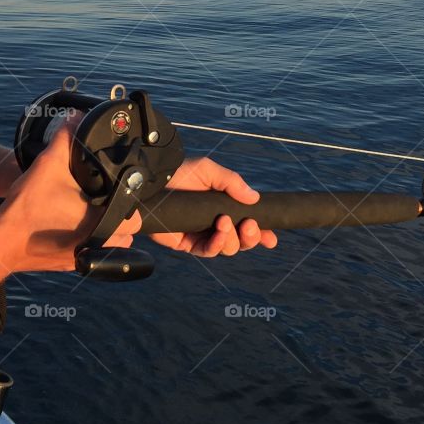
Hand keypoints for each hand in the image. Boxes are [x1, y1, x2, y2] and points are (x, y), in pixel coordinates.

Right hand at [0, 118, 140, 273]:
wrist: (2, 241)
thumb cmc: (27, 208)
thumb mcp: (49, 164)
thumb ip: (66, 138)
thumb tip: (74, 118)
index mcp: (103, 222)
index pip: (136, 216)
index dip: (130, 200)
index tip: (115, 190)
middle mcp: (100, 244)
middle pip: (127, 231)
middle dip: (119, 215)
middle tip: (101, 198)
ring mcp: (86, 259)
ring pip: (111, 245)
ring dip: (106, 230)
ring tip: (88, 212)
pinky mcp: (72, 265)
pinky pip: (92, 253)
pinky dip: (87, 241)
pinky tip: (70, 226)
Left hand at [148, 156, 277, 257]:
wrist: (151, 184)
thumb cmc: (178, 174)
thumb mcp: (208, 171)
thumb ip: (231, 182)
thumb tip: (254, 197)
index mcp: (223, 206)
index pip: (246, 223)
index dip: (261, 232)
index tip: (272, 237)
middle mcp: (214, 222)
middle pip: (241, 241)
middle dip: (251, 237)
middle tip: (249, 226)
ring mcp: (202, 234)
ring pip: (227, 248)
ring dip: (233, 239)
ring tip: (224, 223)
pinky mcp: (187, 244)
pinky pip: (208, 251)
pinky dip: (217, 245)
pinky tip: (218, 233)